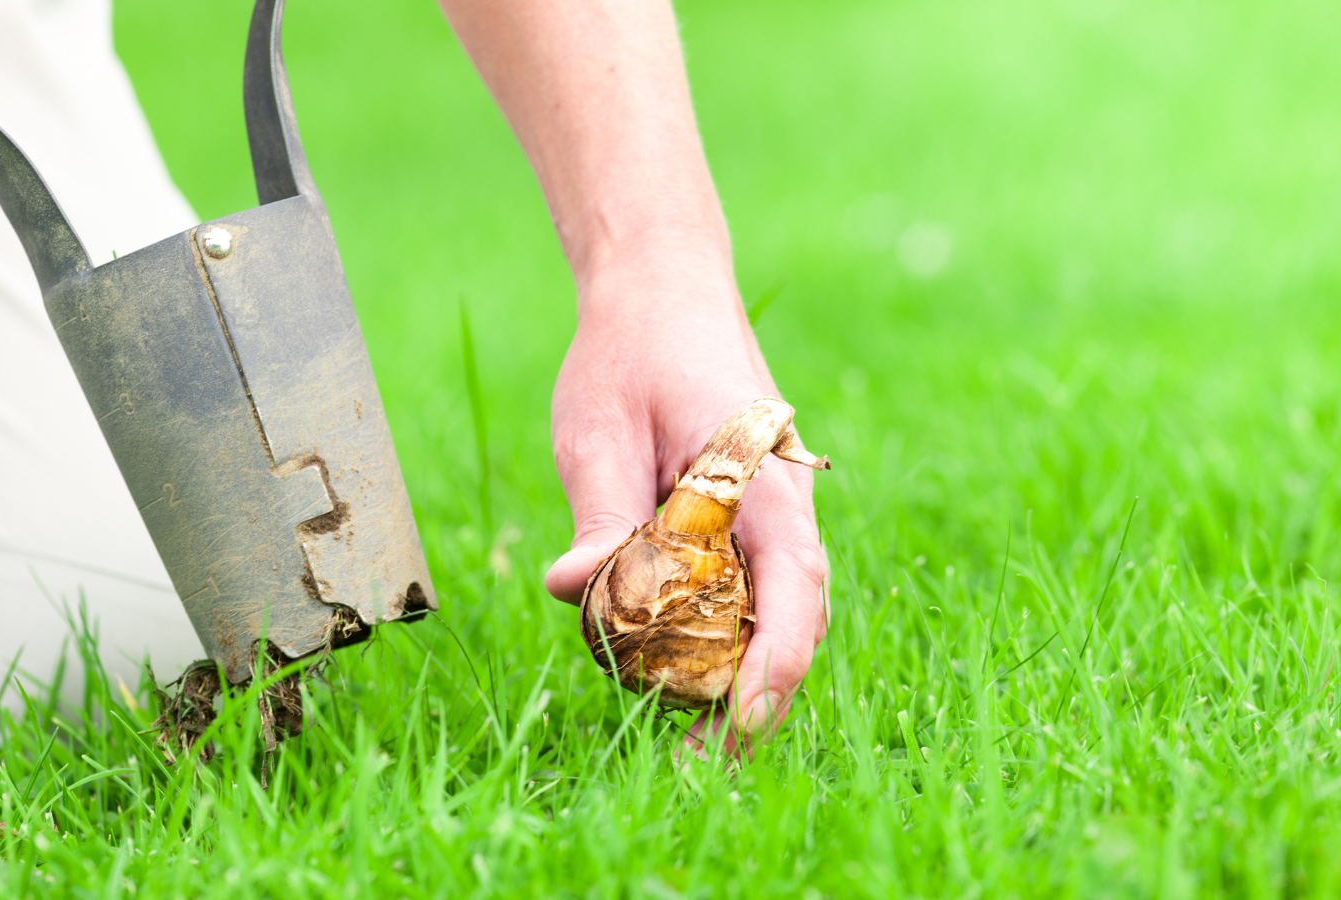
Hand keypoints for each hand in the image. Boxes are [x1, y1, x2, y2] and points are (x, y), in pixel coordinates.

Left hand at [545, 251, 829, 752]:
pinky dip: (704, 637)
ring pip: (763, 616)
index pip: (792, 589)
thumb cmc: (632, 350)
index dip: (772, 664)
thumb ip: (599, 511)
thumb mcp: (600, 428)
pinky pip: (731, 595)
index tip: (739, 720)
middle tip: (693, 766)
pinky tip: (654, 665)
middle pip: (788, 622)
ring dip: (729, 676)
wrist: (658, 291)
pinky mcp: (730, 527)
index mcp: (765, 483)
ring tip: (675, 737)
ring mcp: (759, 522)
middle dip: (752, 698)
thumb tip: (571, 589)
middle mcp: (777, 511)